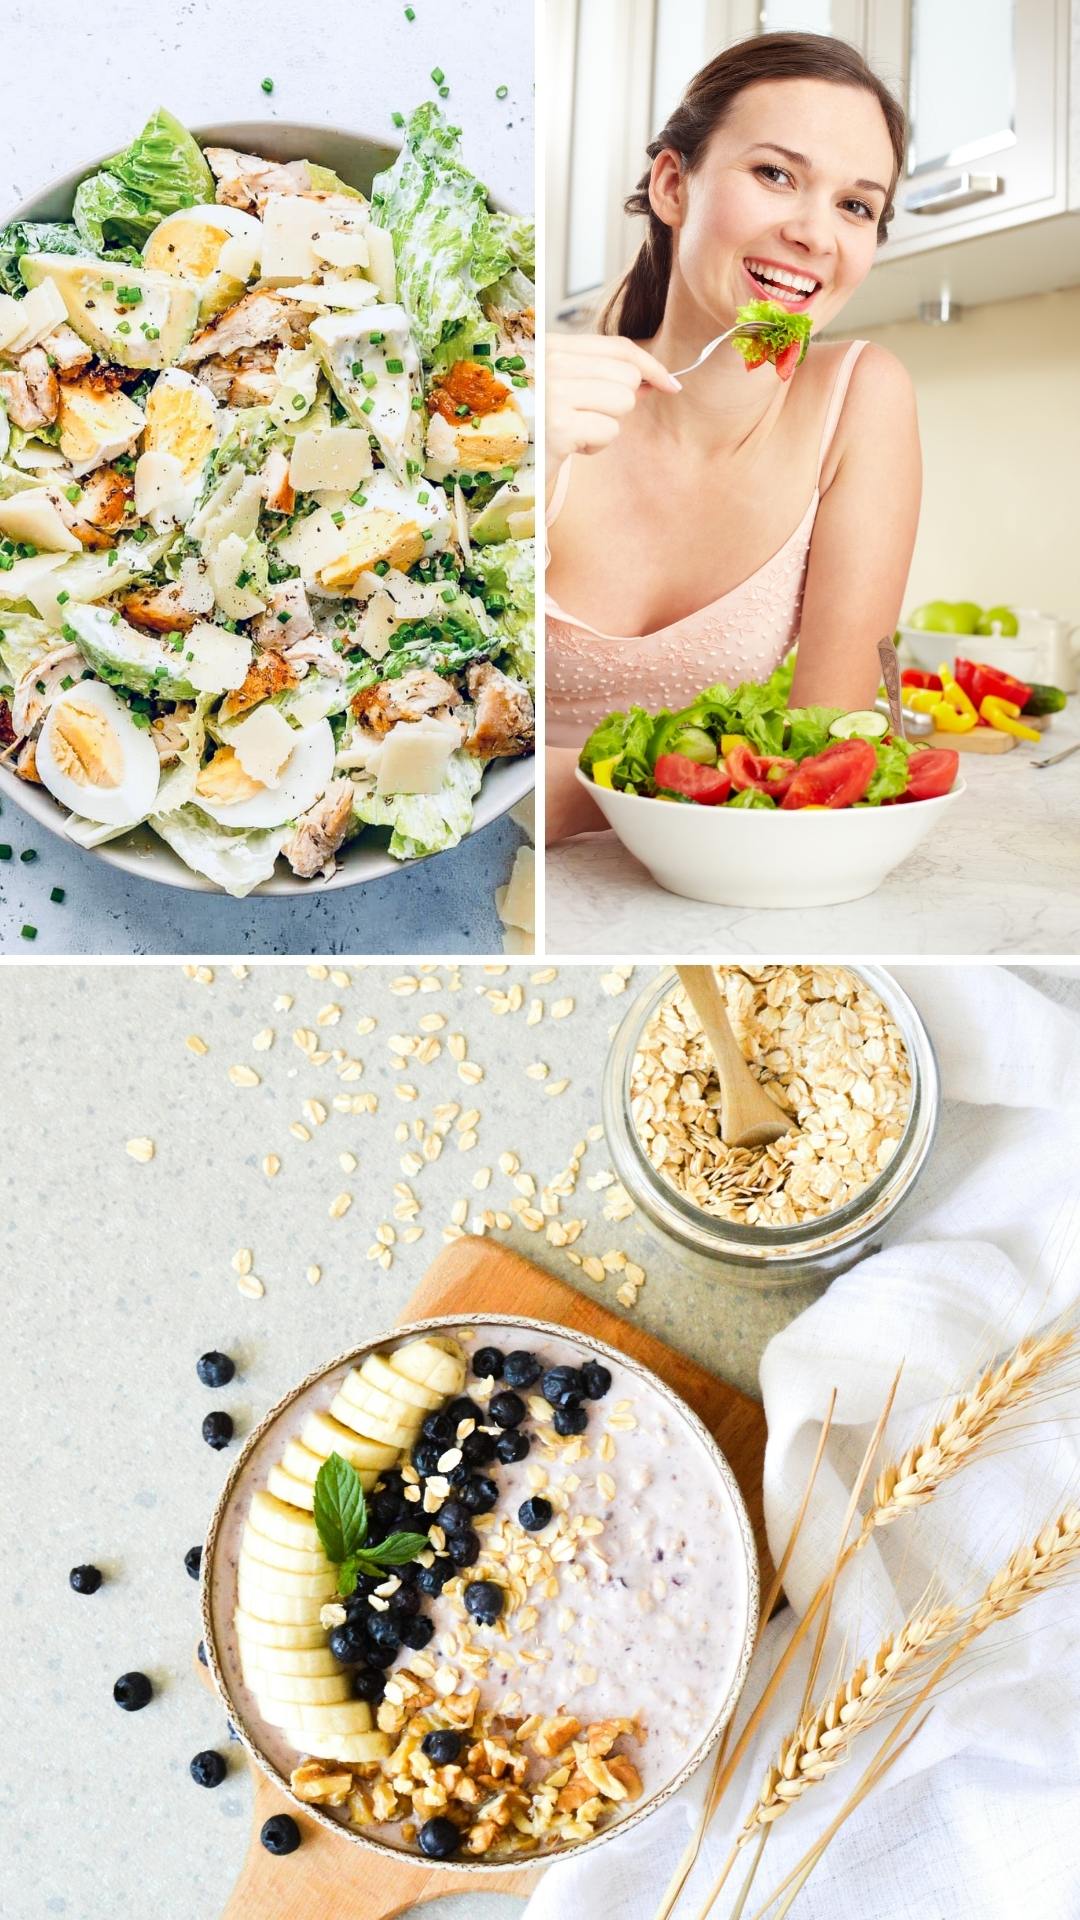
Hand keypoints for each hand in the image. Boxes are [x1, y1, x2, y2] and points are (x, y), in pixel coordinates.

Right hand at [546, 334, 680, 470]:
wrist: (501, 461)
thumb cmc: (535, 424)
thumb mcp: (563, 389)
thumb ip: (602, 376)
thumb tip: (652, 381)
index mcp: (550, 346)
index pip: (617, 346)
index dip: (650, 365)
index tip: (670, 384)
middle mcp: (549, 363)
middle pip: (626, 376)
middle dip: (618, 403)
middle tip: (587, 416)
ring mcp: (552, 393)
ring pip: (623, 402)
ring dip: (606, 424)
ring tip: (575, 430)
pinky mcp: (558, 427)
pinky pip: (609, 431)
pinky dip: (596, 445)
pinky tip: (571, 446)